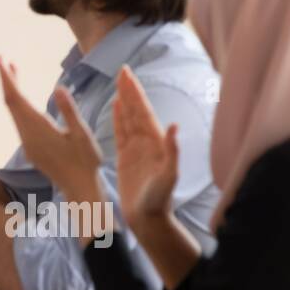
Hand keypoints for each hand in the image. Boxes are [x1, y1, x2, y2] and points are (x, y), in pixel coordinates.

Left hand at [0, 55, 102, 203]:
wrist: (80, 188)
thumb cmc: (86, 162)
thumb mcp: (82, 134)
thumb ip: (69, 111)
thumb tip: (59, 88)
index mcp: (38, 128)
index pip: (16, 98)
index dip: (7, 79)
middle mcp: (27, 135)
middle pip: (11, 103)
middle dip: (6, 80)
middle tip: (0, 58)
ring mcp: (27, 142)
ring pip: (13, 112)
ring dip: (12, 91)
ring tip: (11, 69)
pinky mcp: (31, 147)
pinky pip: (19, 120)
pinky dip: (18, 104)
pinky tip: (24, 98)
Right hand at [112, 64, 179, 227]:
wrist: (148, 219)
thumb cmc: (159, 200)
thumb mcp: (169, 176)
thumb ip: (172, 151)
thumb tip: (173, 126)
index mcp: (155, 142)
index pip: (143, 111)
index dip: (136, 92)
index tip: (127, 75)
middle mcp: (147, 142)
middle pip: (136, 110)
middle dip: (130, 90)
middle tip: (122, 70)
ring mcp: (136, 148)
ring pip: (128, 118)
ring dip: (124, 100)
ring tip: (118, 83)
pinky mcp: (125, 157)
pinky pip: (120, 132)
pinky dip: (118, 118)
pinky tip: (115, 107)